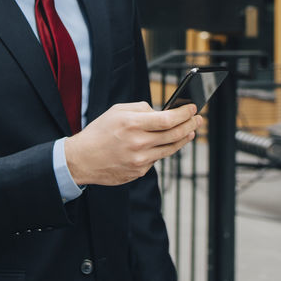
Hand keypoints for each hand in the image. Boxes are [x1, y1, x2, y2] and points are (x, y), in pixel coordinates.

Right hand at [65, 102, 201, 186]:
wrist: (82, 159)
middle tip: (198, 119)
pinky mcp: (139, 172)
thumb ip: (141, 108)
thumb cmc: (99, 132)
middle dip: (190, 125)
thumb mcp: (117, 111)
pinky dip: (162, 150)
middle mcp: (138, 143)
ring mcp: (140, 161)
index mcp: (133, 124)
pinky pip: (156, 159)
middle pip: (174, 134)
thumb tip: (162, 112)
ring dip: (183, 139)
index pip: (168, 119)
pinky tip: (164, 144)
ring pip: (170, 149)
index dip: (184, 113)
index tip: (193, 108)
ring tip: (190, 132)